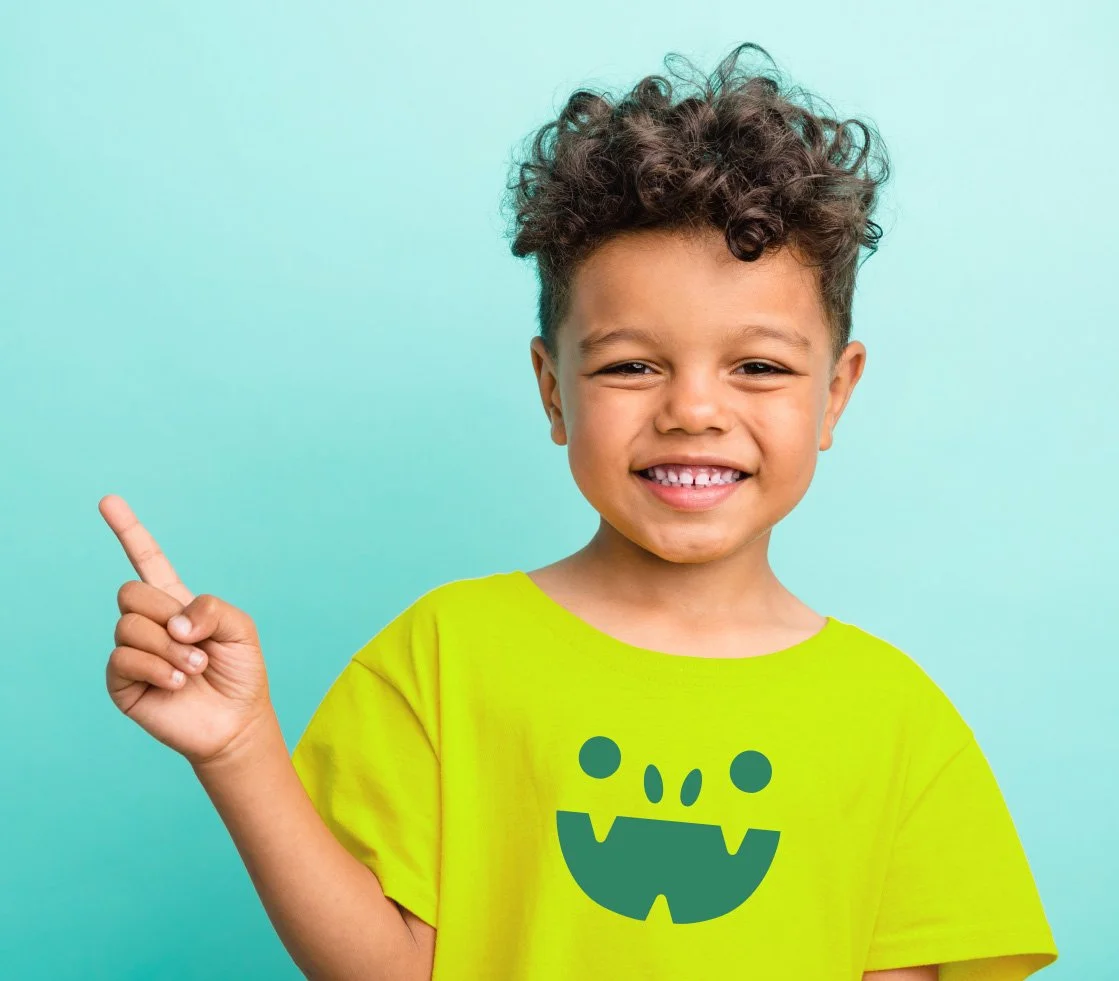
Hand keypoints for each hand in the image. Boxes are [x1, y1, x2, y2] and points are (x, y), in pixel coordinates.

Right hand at [100, 494, 274, 767]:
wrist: (236, 721)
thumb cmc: (240, 672)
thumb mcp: (240, 628)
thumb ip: (212, 608)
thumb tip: (174, 621)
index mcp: (177, 602)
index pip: (148, 560)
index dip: (128, 531)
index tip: (109, 501)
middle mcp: (150, 622)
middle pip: (131, 591)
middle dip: (166, 614)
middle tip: (195, 644)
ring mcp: (132, 651)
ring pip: (128, 625)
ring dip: (169, 647)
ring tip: (193, 669)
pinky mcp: (122, 682)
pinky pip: (123, 658)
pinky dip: (156, 667)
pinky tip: (175, 683)